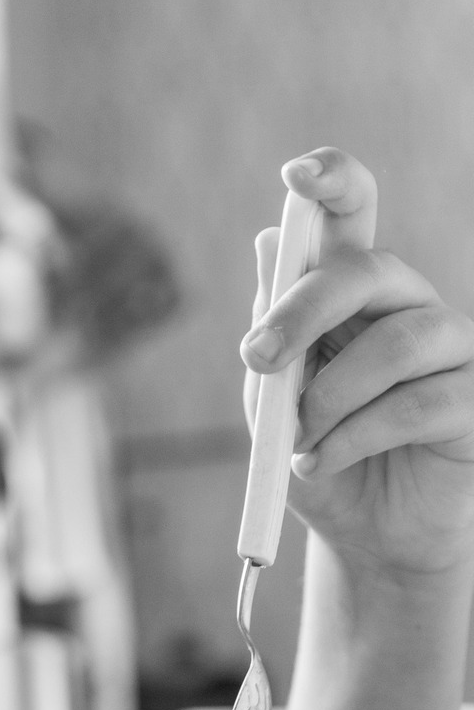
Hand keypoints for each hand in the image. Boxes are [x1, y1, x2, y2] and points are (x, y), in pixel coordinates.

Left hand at [240, 148, 473, 579]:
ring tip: (300, 440)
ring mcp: (450, 348)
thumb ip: (273, 329)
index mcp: (353, 293)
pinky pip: (415, 405)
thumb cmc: (318, 455)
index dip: (335, 182)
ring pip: (395, 344)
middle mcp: (407, 305)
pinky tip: (322, 462)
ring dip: (329, 396)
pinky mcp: (473, 400)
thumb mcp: (274, 400)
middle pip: (368, 271)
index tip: (297, 174)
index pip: (354, 215)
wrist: (360, 535)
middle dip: (304, 310)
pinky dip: (353, 437)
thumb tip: (267, 240)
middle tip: (257, 358)